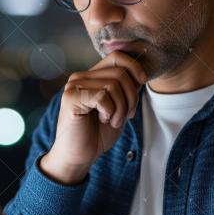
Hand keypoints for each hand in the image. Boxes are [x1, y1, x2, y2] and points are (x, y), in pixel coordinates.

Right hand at [41, 51, 146, 183]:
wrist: (78, 156)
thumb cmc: (97, 134)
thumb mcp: (118, 108)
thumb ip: (125, 90)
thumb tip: (140, 74)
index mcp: (90, 77)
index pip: (117, 57)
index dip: (134, 67)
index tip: (143, 82)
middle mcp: (80, 77)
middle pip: (120, 73)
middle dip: (131, 97)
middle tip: (126, 116)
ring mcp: (73, 86)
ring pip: (114, 85)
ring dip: (121, 108)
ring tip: (112, 121)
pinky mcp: (71, 98)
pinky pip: (103, 97)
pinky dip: (110, 112)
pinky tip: (102, 120)